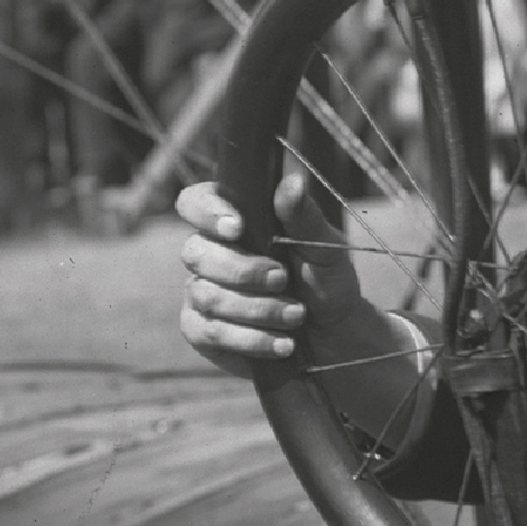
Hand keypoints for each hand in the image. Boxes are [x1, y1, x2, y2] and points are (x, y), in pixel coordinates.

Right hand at [177, 170, 367, 375]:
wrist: (332, 334)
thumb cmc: (325, 281)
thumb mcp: (325, 248)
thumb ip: (305, 217)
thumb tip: (293, 182)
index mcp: (233, 221)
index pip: (195, 202)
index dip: (207, 212)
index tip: (237, 227)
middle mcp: (209, 254)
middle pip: (196, 253)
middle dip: (243, 270)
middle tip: (283, 279)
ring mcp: (201, 292)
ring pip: (206, 296)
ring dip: (256, 309)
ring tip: (296, 315)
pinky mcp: (203, 331)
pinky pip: (209, 333)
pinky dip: (250, 339)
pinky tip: (282, 344)